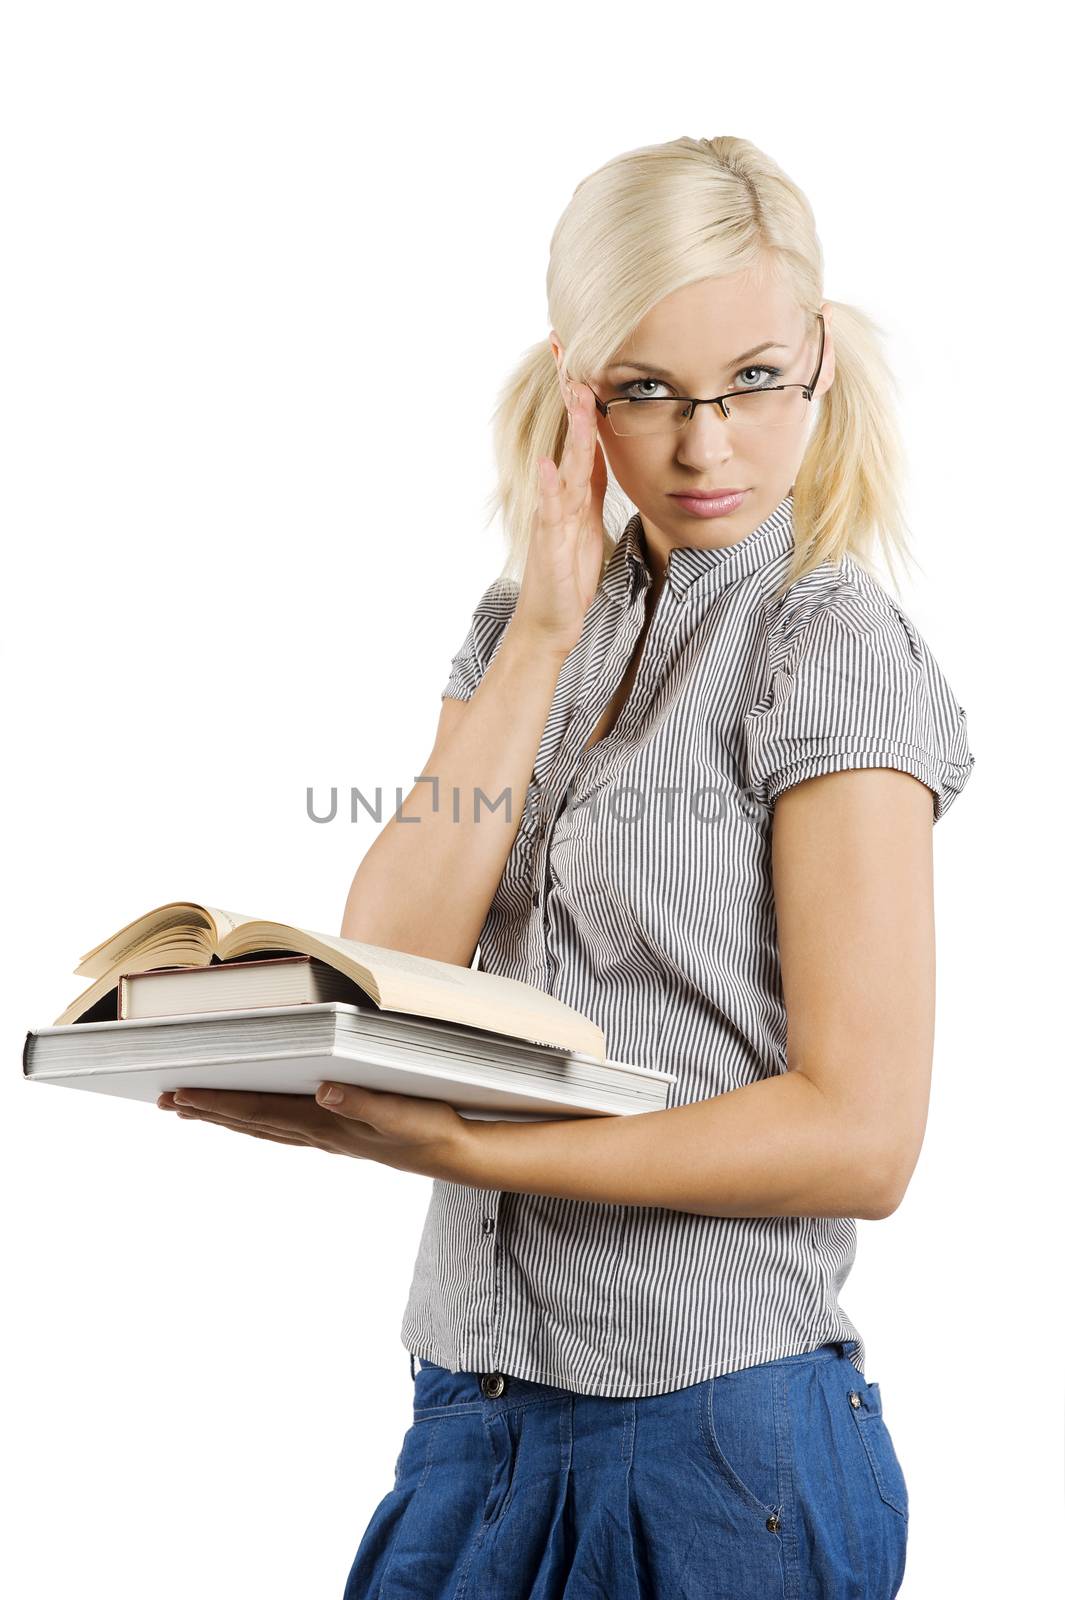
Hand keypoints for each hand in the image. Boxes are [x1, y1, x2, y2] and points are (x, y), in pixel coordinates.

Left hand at [156, 1083, 481, 1182]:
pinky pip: (284, 1128)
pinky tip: (249, 1118)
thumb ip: (365, 1103)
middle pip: (252, 1122)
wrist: (458, 1155)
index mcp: (327, 1125)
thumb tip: (323, 1092)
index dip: (219, 1102)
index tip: (181, 1094)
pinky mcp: (338, 1135)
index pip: (260, 1112)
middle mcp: (319, 1134)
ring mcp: (327, 1138)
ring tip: (191, 1108)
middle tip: (165, 1100)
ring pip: (264, 1128)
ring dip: (226, 1117)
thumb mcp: (405, 1114)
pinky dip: (256, 1122)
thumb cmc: (434, 1129)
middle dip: (208, 1110)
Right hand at [510, 379, 608, 661]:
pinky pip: (550, 512)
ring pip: (566, 465)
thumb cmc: (569, 578)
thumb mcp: (588, 526)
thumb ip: (590, 491)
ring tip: (575, 391)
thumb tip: (597, 455)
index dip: (589, 400)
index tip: (588, 359)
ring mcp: (553, 519)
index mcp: (578, 494)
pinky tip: (550, 464)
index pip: (586, 436)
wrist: (549, 623)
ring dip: (571, 429)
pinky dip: (549, 488)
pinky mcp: (549, 544)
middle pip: (573, 437)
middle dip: (573, 395)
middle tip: (572, 350)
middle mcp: (562, 498)